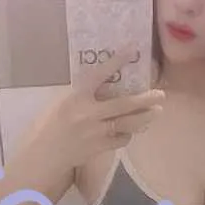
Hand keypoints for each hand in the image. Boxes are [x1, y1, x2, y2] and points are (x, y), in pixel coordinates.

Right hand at [39, 46, 165, 172]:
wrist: (43, 154)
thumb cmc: (48, 125)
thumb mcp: (61, 102)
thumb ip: (82, 94)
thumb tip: (103, 85)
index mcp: (77, 97)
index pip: (99, 75)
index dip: (116, 61)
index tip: (132, 50)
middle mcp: (89, 113)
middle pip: (123, 104)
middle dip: (145, 99)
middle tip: (160, 94)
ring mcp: (96, 132)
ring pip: (127, 124)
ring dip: (144, 117)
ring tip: (157, 112)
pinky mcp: (99, 147)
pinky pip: (120, 139)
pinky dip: (127, 133)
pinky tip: (131, 130)